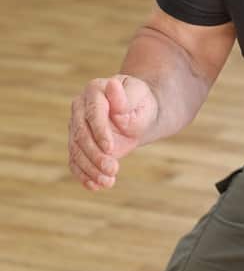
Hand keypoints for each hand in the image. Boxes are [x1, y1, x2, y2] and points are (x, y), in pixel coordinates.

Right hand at [68, 75, 157, 189]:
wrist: (138, 113)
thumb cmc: (140, 102)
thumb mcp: (138, 97)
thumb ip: (123, 97)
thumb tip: (111, 84)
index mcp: (94, 90)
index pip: (93, 113)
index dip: (100, 132)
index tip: (111, 149)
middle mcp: (79, 107)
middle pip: (81, 134)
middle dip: (95, 155)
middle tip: (113, 170)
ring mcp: (75, 125)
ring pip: (76, 150)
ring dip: (90, 168)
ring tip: (107, 181)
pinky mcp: (77, 143)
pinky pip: (75, 160)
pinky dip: (84, 175)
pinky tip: (96, 186)